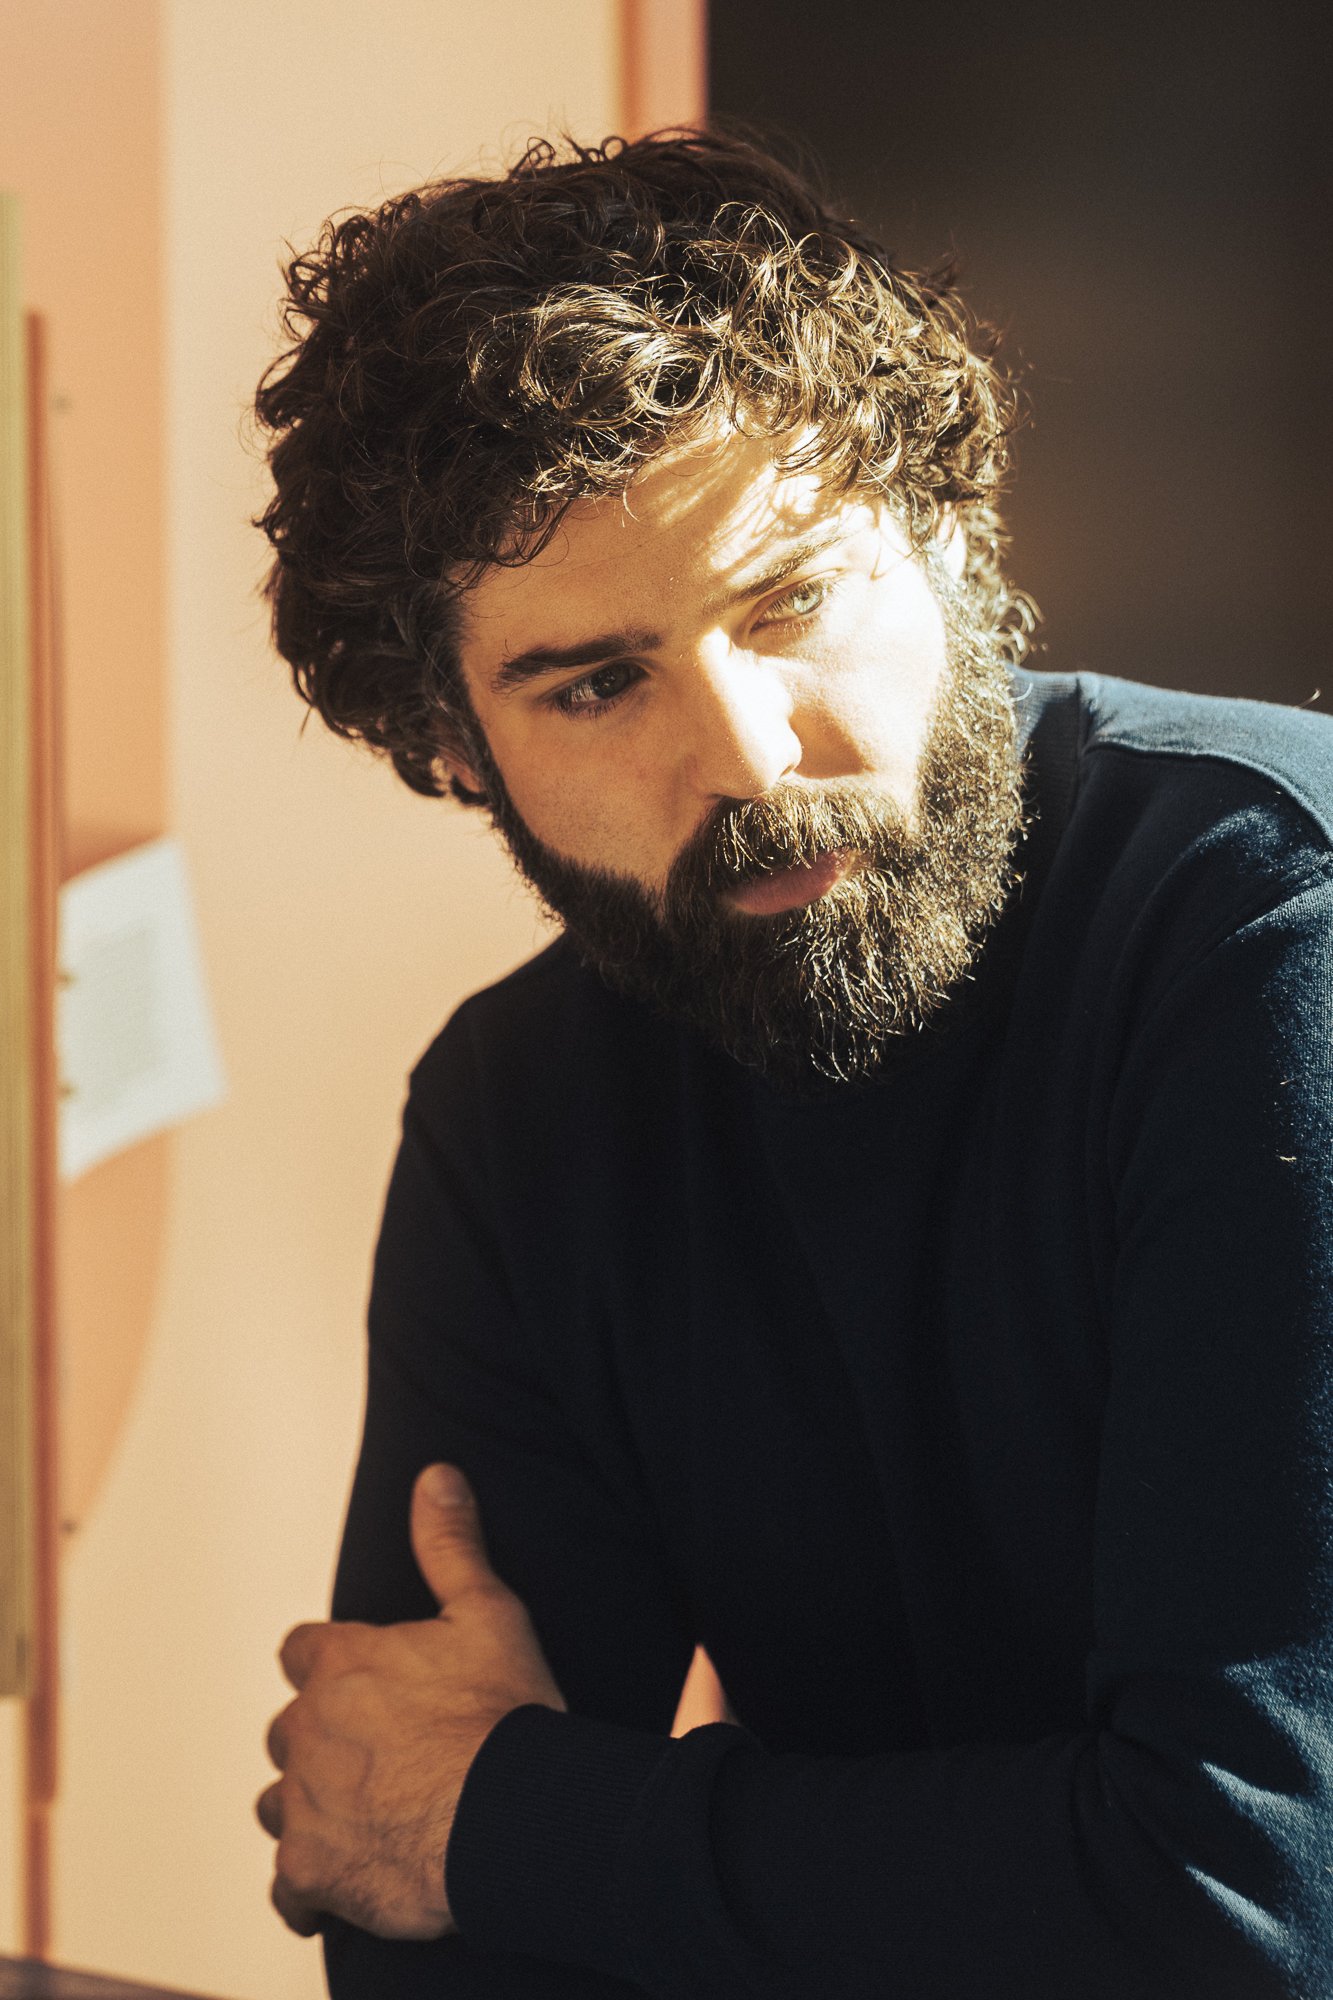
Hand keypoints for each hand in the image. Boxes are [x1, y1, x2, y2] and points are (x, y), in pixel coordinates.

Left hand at [258, 1462, 565, 1938]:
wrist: (512, 1816)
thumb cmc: (505, 1712)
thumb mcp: (488, 1613)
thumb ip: (450, 1545)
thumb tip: (435, 1476)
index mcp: (340, 1664)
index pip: (300, 1653)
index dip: (329, 1667)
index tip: (364, 1685)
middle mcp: (307, 1729)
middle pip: (288, 1731)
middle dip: (321, 1743)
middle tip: (381, 1759)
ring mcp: (303, 1804)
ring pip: (279, 1804)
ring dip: (310, 1809)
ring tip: (367, 1820)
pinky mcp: (312, 1871)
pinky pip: (290, 1884)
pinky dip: (312, 1884)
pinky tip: (346, 1885)